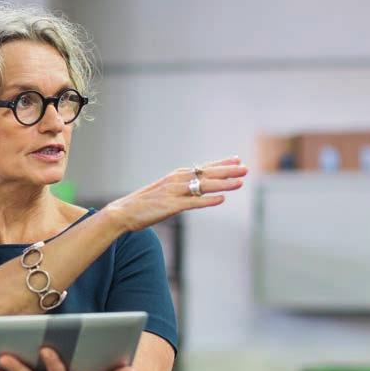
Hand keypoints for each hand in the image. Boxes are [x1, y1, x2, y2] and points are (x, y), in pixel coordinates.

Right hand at [103, 156, 248, 232]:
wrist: (124, 211)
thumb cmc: (145, 203)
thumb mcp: (166, 191)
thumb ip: (182, 188)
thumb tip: (197, 187)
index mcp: (177, 175)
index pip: (204, 167)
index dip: (222, 163)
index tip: (237, 159)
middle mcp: (177, 180)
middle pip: (208, 173)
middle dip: (228, 170)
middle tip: (246, 168)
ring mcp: (175, 192)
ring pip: (204, 186)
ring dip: (224, 183)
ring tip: (240, 182)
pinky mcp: (171, 206)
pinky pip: (194, 202)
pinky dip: (208, 200)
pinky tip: (222, 199)